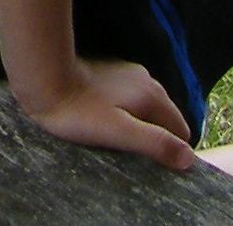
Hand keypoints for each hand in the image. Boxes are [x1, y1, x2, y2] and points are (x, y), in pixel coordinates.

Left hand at [10, 58, 195, 170]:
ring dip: (136, 125)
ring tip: (111, 136)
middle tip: (125, 149)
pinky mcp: (110, 73)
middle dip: (152, 136)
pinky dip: (123, 112)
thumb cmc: (79, 111)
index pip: (181, 130)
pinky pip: (128, 99)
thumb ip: (155, 143)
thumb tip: (188, 158)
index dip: (169, 149)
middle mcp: (146, 79)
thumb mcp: (119, 133)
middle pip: (164, 119)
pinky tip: (102, 119)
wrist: (44, 79)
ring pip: (145, 108)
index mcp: (153, 94)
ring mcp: (127, 74)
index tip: (146, 160)